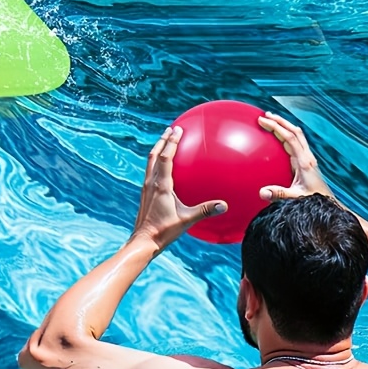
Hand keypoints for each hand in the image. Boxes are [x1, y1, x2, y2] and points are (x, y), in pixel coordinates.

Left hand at [130, 126, 225, 249]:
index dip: (171, 142)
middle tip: (171, 128)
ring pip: (150, 161)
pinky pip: (150, 170)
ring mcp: (146, 186)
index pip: (165, 157)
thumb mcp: (187, 220)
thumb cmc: (164, 230)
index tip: (178, 129)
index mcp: (161, 185)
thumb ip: (205, 211)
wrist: (144, 240)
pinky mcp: (145, 192)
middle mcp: (151, 182)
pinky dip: (157, 161)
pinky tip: (164, 165)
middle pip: (155, 154)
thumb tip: (224, 205)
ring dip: (158, 148)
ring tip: (166, 140)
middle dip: (163, 140)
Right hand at [258, 113, 336, 203]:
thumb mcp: (296, 197)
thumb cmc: (315, 201)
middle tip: (265, 115)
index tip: (263, 120)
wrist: (330, 204)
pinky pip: (296, 144)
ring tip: (270, 121)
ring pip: (297, 135)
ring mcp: (308, 158)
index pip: (290, 138)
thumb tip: (261, 192)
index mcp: (304, 162)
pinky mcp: (306, 162)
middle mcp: (307, 157)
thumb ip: (279, 194)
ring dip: (284, 126)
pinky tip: (276, 139)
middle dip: (281, 121)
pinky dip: (286, 136)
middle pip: (295, 131)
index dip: (277, 126)